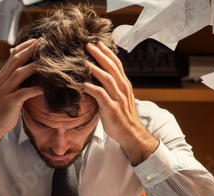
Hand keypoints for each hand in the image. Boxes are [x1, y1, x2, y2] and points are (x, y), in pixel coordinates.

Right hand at [0, 39, 42, 137]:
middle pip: (16, 60)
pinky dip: (35, 89)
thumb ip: (16, 77)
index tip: (38, 39)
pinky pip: (23, 93)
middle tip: (45, 42)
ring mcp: (6, 90)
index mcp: (3, 75)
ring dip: (34, 66)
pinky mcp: (10, 102)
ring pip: (19, 74)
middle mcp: (3, 80)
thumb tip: (27, 67)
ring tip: (47, 60)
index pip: (13, 55)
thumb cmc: (4, 107)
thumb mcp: (8, 88)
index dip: (25, 46)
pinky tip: (45, 87)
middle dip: (31, 50)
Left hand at [83, 42, 158, 164]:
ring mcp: (118, 98)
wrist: (131, 134)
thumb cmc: (122, 117)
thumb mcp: (119, 98)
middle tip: (88, 45)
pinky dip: (91, 87)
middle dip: (100, 55)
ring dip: (94, 68)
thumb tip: (97, 79)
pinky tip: (82, 84)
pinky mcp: (111, 108)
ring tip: (84, 61)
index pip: (117, 64)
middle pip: (111, 67)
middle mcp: (122, 88)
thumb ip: (111, 88)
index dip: (107, 53)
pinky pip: (100, 94)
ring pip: (107, 78)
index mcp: (125, 85)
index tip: (98, 43)